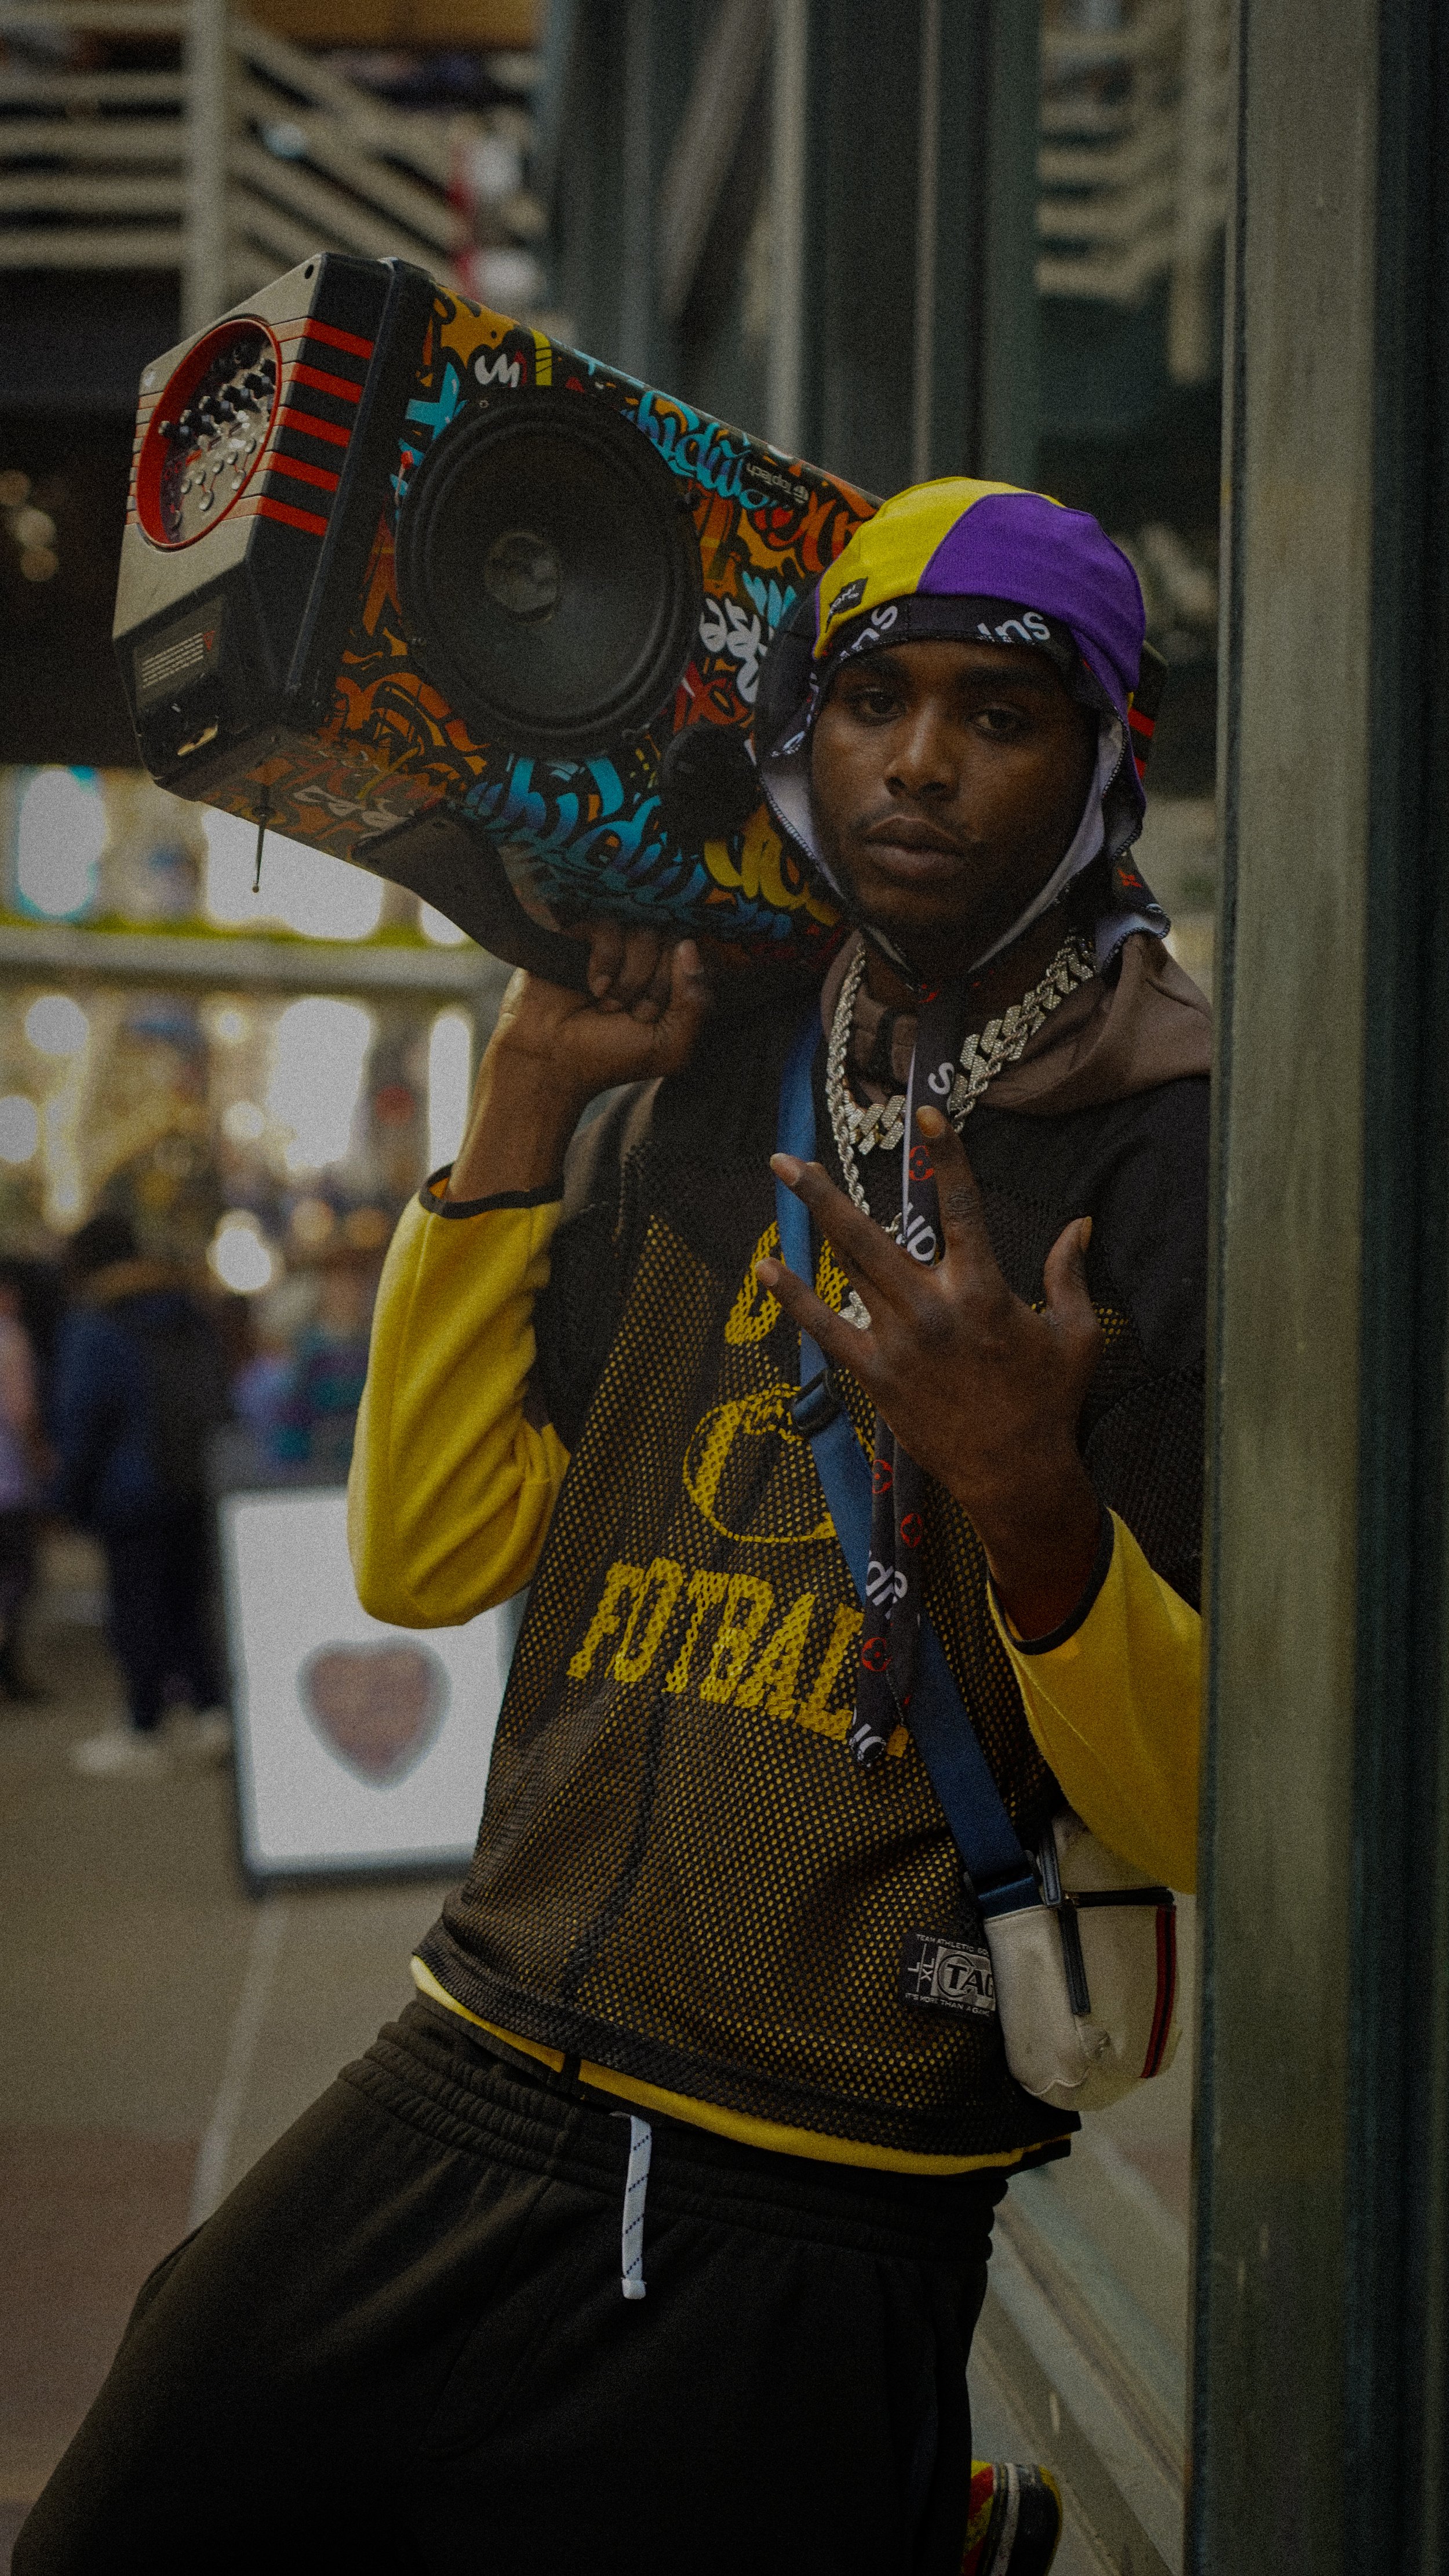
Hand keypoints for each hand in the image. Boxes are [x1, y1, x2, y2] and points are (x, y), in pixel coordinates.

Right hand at [447, 926, 709, 1201]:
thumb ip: (695, 1003)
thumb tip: (689, 946)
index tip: (666, 1014)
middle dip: (657, 988)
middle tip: (634, 1015)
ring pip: (646, 934)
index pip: (702, 958)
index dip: (688, 984)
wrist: (552, 1058)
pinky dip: (605, 962)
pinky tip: (594, 987)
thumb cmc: (611, 1056)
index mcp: (674, 983)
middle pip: (676, 943)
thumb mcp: (670, 1045)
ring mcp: (617, 945)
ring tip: (608, 1005)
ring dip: (631, 979)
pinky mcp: (584, 934)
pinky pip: (610, 927)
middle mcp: (650, 958)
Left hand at [757, 1104, 1104, 1636]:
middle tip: (788, 1158)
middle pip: (870, 1235)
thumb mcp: (1078, 1335)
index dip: (945, 1157)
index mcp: (985, 1289)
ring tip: (781, 1185)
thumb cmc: (1050, 1402)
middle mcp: (934, 1307)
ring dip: (811, 1226)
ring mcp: (899, 1342)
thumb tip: (1080, 1224)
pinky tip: (769, 1269)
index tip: (926, 1113)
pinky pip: (827, 1330)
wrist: (1016, 1474)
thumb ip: (1069, 1275)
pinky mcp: (877, 1375)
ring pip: (846, 1271)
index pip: (962, 1208)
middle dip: (825, 1192)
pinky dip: (796, 1299)